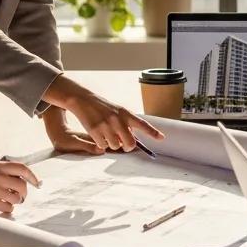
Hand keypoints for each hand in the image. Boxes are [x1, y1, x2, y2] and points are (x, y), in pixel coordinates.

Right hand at [0, 160, 40, 212]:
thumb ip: (5, 172)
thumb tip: (25, 178)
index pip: (22, 168)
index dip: (32, 176)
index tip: (36, 183)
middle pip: (22, 186)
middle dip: (23, 193)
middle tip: (20, 197)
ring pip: (16, 198)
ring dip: (14, 202)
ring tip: (6, 201)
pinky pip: (8, 208)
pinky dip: (7, 209)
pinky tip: (0, 206)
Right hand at [47, 77, 164, 151]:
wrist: (84, 100)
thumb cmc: (103, 107)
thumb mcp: (117, 111)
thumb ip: (125, 124)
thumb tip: (129, 143)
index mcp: (125, 113)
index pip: (142, 124)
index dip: (153, 132)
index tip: (162, 138)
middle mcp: (118, 119)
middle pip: (129, 143)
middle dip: (127, 147)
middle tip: (123, 145)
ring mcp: (106, 125)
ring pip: (115, 146)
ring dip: (112, 144)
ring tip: (107, 134)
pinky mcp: (95, 130)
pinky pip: (103, 146)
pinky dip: (102, 144)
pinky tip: (98, 135)